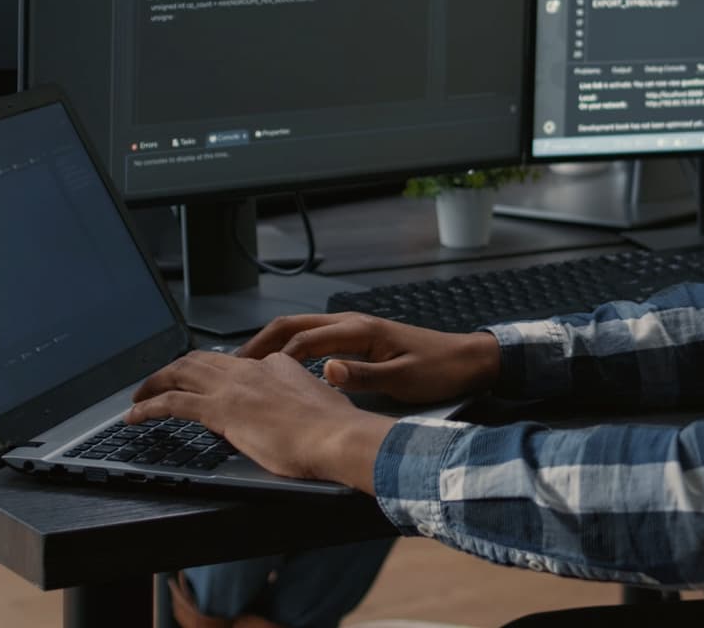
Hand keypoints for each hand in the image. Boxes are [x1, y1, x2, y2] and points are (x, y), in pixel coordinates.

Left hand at [127, 350, 394, 490]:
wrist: (336, 435)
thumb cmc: (334, 429)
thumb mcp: (319, 404)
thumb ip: (300, 402)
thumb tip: (294, 415)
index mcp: (275, 364)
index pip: (235, 364)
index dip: (214, 374)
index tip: (205, 385)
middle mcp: (249, 369)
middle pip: (199, 361)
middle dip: (173, 370)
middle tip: (158, 383)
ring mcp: (232, 387)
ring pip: (179, 374)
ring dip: (153, 384)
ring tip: (137, 398)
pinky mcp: (219, 409)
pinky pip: (171, 403)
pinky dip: (148, 408)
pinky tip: (135, 416)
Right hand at [238, 313, 501, 403]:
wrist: (468, 360)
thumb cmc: (439, 370)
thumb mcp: (401, 379)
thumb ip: (362, 376)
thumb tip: (326, 371)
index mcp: (358, 331)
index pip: (302, 340)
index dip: (273, 358)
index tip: (248, 377)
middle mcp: (352, 323)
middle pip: (293, 325)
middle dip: (261, 342)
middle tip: (234, 365)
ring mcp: (355, 328)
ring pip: (302, 328)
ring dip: (273, 342)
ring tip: (249, 365)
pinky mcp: (360, 337)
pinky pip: (316, 336)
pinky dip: (292, 347)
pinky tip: (285, 365)